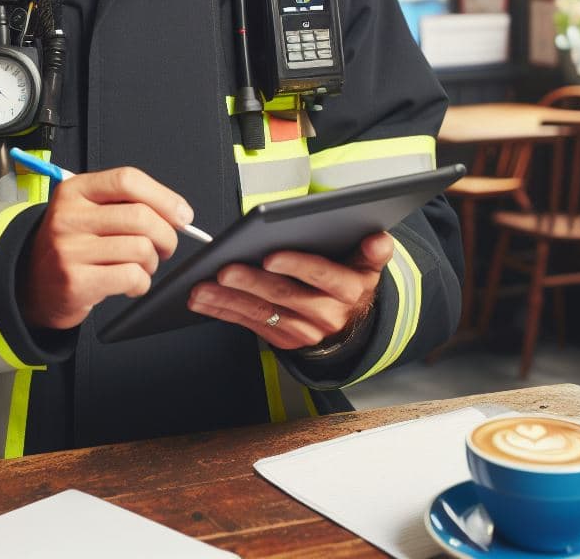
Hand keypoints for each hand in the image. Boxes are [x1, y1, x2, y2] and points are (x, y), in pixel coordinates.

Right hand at [21, 167, 193, 329]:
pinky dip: (141, 283)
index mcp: (75, 191)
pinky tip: (130, 282)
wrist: (32, 283)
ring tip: (141, 266)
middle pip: (140, 217)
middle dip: (166, 235)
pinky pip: (130, 277)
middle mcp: (69, 217)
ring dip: (152, 262)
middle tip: (165, 246)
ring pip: (140, 249)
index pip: (127, 180)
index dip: (164, 197)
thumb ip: (126, 204)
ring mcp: (70, 250)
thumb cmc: (73, 244)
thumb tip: (178, 213)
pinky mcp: (76, 282)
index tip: (182, 214)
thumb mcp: (88, 211)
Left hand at [186, 232, 393, 350]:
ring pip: (262, 313)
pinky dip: (223, 312)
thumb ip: (374, 250)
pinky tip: (201, 300)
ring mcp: (303, 331)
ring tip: (200, 288)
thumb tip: (379, 240)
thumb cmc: (352, 280)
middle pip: (285, 295)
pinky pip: (249, 325)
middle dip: (251, 282)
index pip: (323, 276)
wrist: (354, 326)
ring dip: (227, 300)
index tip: (271, 255)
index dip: (297, 266)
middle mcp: (327, 314)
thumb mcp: (369, 264)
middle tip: (224, 269)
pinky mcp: (283, 340)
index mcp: (350, 290)